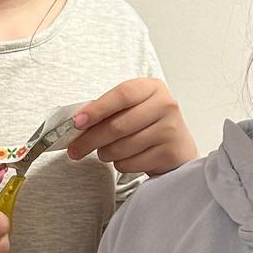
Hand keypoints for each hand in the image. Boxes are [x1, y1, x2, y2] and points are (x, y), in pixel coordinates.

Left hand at [66, 79, 195, 175]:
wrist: (177, 146)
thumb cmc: (146, 124)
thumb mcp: (131, 108)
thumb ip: (107, 111)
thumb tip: (77, 123)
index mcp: (152, 87)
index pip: (122, 95)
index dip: (96, 110)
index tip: (77, 123)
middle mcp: (165, 105)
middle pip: (118, 125)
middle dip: (90, 140)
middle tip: (75, 150)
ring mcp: (170, 130)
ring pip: (122, 147)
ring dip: (105, 153)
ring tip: (105, 152)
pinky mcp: (170, 153)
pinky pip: (131, 163)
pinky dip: (120, 165)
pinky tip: (125, 159)